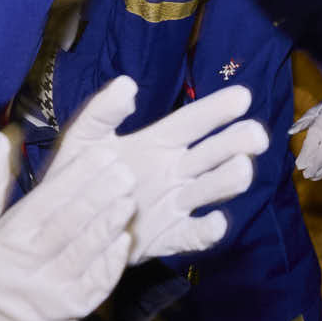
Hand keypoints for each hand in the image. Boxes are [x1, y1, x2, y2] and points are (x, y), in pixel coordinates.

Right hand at [0, 131, 133, 320]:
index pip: (46, 202)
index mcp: (4, 240)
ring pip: (85, 253)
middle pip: (69, 224)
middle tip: (125, 170)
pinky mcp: (68, 312)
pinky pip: (96, 284)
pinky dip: (112, 262)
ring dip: (110, 224)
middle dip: (100, 195)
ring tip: (129, 198)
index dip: (76, 177)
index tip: (102, 153)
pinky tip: (125, 239)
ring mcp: (49, 292)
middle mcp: (26, 267)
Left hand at [47, 76, 268, 263]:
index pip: (194, 121)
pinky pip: (195, 234)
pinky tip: (215, 222)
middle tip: (255, 135)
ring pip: (213, 188)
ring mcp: (176, 204)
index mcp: (158, 143)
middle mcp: (175, 171)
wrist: (66, 230)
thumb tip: (127, 83)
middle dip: (237, 142)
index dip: (217, 108)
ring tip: (241, 169)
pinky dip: (209, 230)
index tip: (243, 96)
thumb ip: (102, 112)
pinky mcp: (170, 237)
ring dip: (230, 179)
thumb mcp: (83, 142)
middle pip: (214, 152)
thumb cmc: (78, 179)